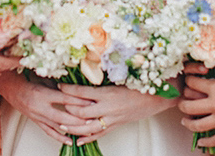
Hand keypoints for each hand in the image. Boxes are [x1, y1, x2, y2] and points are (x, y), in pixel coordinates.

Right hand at [0, 71, 94, 144]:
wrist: (11, 88)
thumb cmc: (27, 81)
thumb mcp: (43, 80)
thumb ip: (58, 86)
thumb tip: (75, 88)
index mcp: (43, 93)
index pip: (65, 98)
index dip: (79, 100)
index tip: (91, 101)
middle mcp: (40, 106)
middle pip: (63, 115)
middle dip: (78, 119)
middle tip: (92, 120)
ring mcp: (38, 116)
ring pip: (57, 125)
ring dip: (72, 129)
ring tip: (85, 131)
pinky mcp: (36, 121)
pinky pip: (49, 131)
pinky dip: (60, 137)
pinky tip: (70, 141)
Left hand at [58, 81, 178, 143]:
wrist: (157, 98)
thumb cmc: (140, 85)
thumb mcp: (121, 78)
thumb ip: (104, 79)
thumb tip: (89, 73)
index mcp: (108, 93)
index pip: (83, 92)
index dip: (69, 89)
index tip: (59, 85)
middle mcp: (108, 107)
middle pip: (82, 111)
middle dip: (68, 109)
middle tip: (58, 105)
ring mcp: (112, 119)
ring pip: (89, 127)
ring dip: (74, 127)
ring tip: (61, 126)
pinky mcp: (116, 125)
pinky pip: (100, 134)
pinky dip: (88, 138)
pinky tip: (78, 141)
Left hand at [178, 72, 214, 147]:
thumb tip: (209, 75)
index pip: (191, 84)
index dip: (188, 82)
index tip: (188, 82)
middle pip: (188, 107)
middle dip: (182, 104)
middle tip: (182, 104)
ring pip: (197, 125)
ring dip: (188, 123)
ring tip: (185, 120)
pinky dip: (206, 141)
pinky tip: (201, 141)